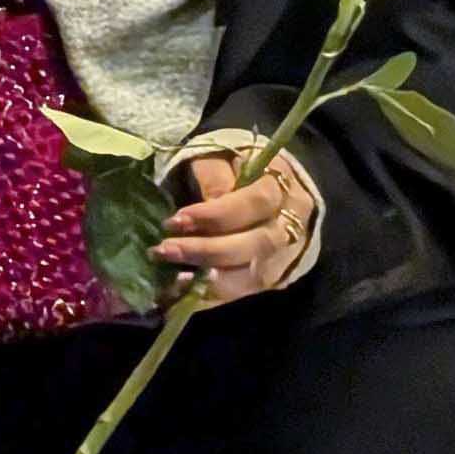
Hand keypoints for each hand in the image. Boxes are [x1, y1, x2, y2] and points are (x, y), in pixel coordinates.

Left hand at [159, 151, 318, 298]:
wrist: (273, 191)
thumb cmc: (236, 168)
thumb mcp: (224, 157)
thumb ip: (214, 175)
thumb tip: (206, 202)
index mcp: (282, 188)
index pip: (255, 203)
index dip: (215, 215)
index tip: (176, 220)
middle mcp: (291, 226)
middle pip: (256, 244)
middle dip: (207, 251)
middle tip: (163, 250)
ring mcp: (286, 257)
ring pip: (254, 275)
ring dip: (209, 280)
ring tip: (171, 279)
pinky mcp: (274, 278)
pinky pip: (245, 292)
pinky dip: (214, 296)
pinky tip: (183, 294)